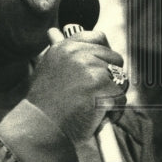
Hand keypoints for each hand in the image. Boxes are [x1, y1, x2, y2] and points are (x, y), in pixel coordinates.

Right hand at [26, 29, 126, 145]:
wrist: (40, 129)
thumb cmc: (44, 105)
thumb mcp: (47, 69)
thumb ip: (61, 53)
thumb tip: (55, 31)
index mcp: (65, 47)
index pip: (98, 37)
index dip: (103, 55)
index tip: (98, 70)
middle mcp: (78, 54)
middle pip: (115, 58)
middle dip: (110, 78)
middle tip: (93, 95)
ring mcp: (92, 70)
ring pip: (121, 79)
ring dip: (112, 95)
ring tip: (92, 107)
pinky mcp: (103, 89)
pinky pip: (121, 98)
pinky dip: (114, 112)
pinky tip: (96, 118)